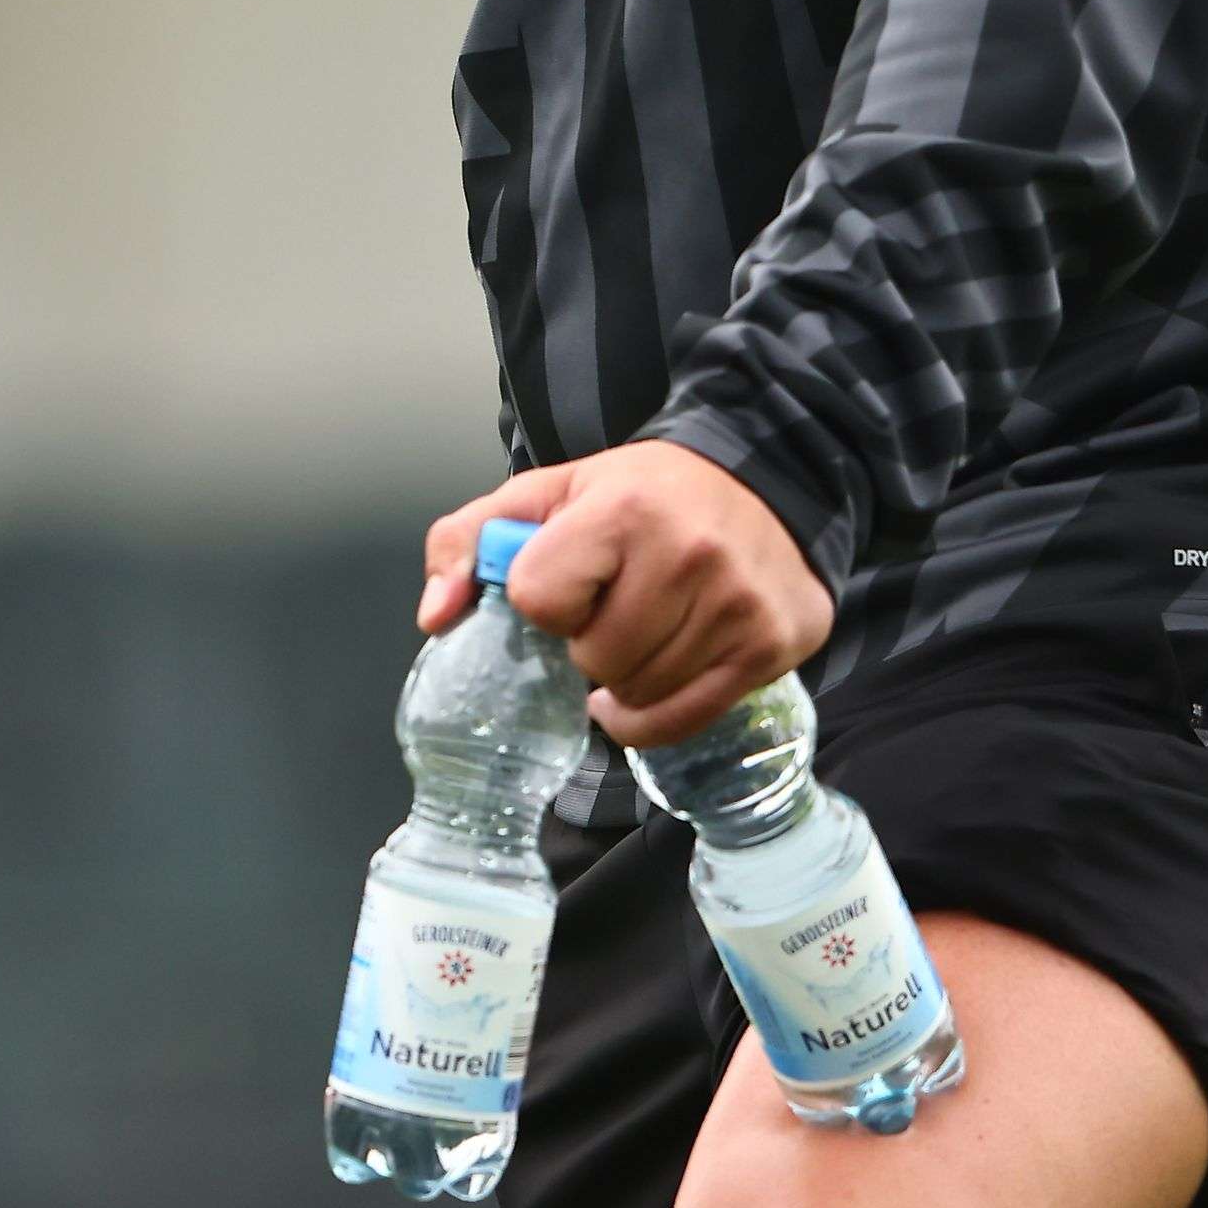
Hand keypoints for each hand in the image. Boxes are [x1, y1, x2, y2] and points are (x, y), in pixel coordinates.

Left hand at [418, 439, 829, 745]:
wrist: (764, 486)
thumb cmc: (641, 495)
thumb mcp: (547, 494)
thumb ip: (469, 541)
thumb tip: (436, 617)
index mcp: (624, 509)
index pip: (539, 599)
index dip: (544, 602)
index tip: (569, 584)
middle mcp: (689, 556)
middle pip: (593, 657)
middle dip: (587, 644)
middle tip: (611, 611)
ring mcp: (738, 607)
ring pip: (638, 693)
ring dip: (624, 678)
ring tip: (642, 634)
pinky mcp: (771, 647)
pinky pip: (684, 720)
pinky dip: (653, 715)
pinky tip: (653, 680)